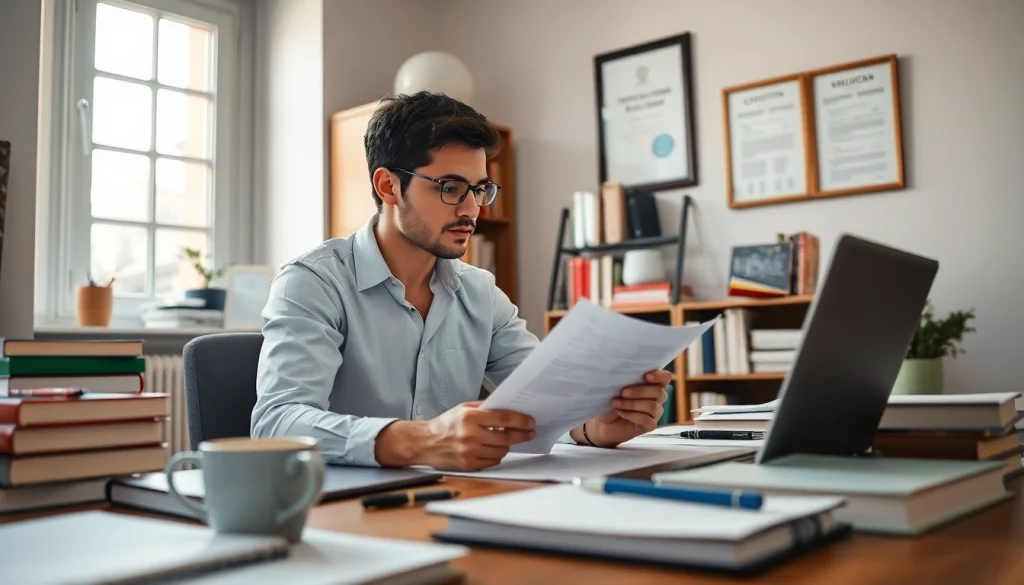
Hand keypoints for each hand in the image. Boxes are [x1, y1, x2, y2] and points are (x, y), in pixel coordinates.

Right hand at [375, 401, 534, 470]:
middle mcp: (469, 435)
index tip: (531, 422)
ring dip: (507, 446)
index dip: (520, 421)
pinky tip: (491, 448)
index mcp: (469, 417)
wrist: (425, 442)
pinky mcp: (468, 465)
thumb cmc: (446, 424)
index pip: (503, 419)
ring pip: (501, 451)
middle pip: (506, 438)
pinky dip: (496, 455)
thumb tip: (509, 409)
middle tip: (530, 433)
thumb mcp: (464, 408)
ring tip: (505, 439)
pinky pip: (492, 461)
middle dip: (521, 435)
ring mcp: (469, 452)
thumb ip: (485, 408)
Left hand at [574, 369, 670, 447]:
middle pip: (659, 392)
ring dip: (632, 404)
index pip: (665, 377)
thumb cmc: (611, 399)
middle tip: (623, 392)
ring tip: (616, 403)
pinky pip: (646, 420)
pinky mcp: (650, 425)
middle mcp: (657, 398)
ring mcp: (655, 413)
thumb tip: (624, 375)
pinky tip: (620, 412)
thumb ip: (624, 380)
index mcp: (652, 384)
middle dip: (640, 391)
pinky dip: (631, 415)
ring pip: (652, 406)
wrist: (603, 421)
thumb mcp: (615, 387)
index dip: (659, 376)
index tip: (645, 376)